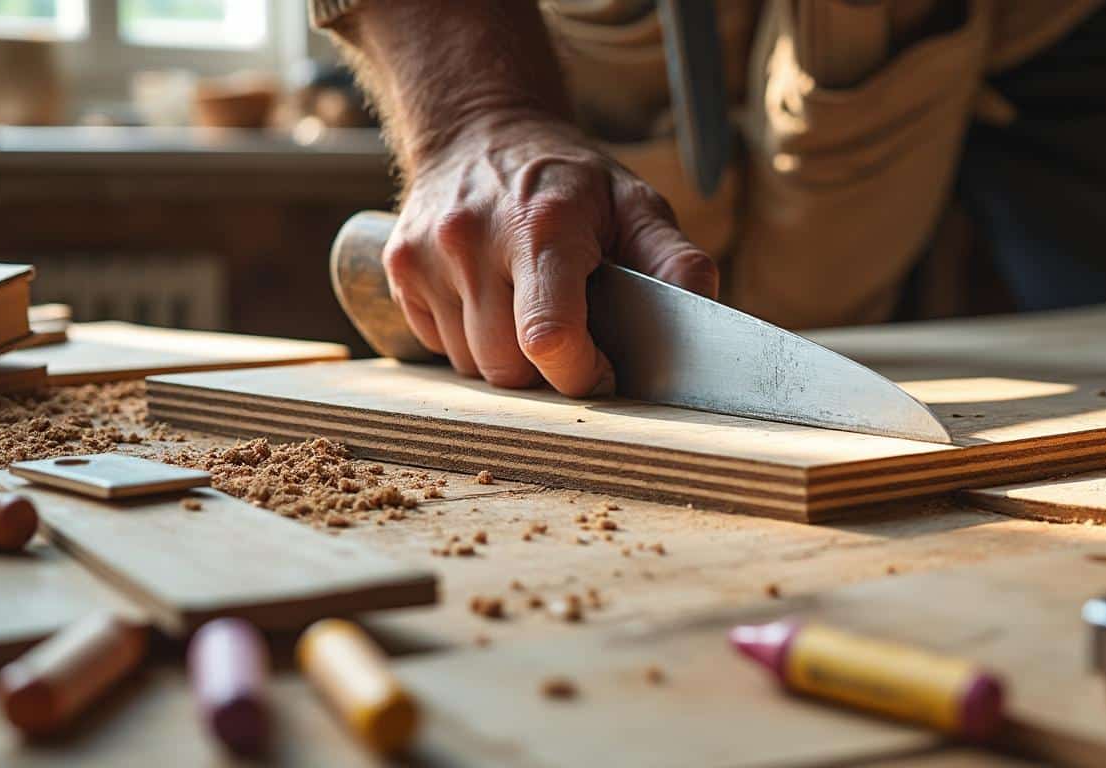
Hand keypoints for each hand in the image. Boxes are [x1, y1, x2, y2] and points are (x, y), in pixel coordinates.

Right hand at [383, 111, 717, 395]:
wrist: (478, 129)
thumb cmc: (568, 179)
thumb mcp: (634, 203)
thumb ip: (674, 259)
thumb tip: (706, 314)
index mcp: (541, 226)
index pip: (548, 339)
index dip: (582, 373)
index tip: (602, 367)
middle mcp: (473, 239)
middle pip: (507, 367)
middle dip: (545, 372)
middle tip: (571, 337)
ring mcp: (427, 255)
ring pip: (470, 365)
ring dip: (506, 359)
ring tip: (527, 309)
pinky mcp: (399, 268)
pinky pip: (436, 346)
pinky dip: (469, 342)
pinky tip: (490, 301)